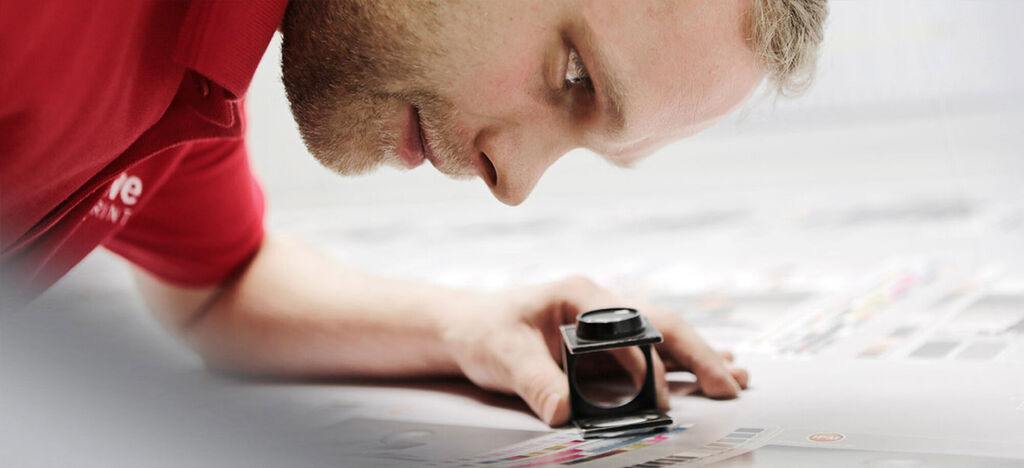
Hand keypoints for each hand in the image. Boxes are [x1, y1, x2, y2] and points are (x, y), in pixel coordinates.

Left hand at [439, 276, 748, 426]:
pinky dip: (682, 365)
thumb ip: (536, 382)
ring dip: (700, 357)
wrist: (467, 330)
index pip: (627, 326)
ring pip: (664, 337)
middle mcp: (599, 305)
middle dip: (697, 354)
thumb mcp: (504, 356)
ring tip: (738, 377)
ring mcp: (606, 323)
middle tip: (729, 383)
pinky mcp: (606, 345)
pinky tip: (710, 372)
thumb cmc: (485, 333)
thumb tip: (565, 413)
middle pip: (660, 324)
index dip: (647, 363)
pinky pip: (652, 353)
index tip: (659, 398)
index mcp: (578, 294)